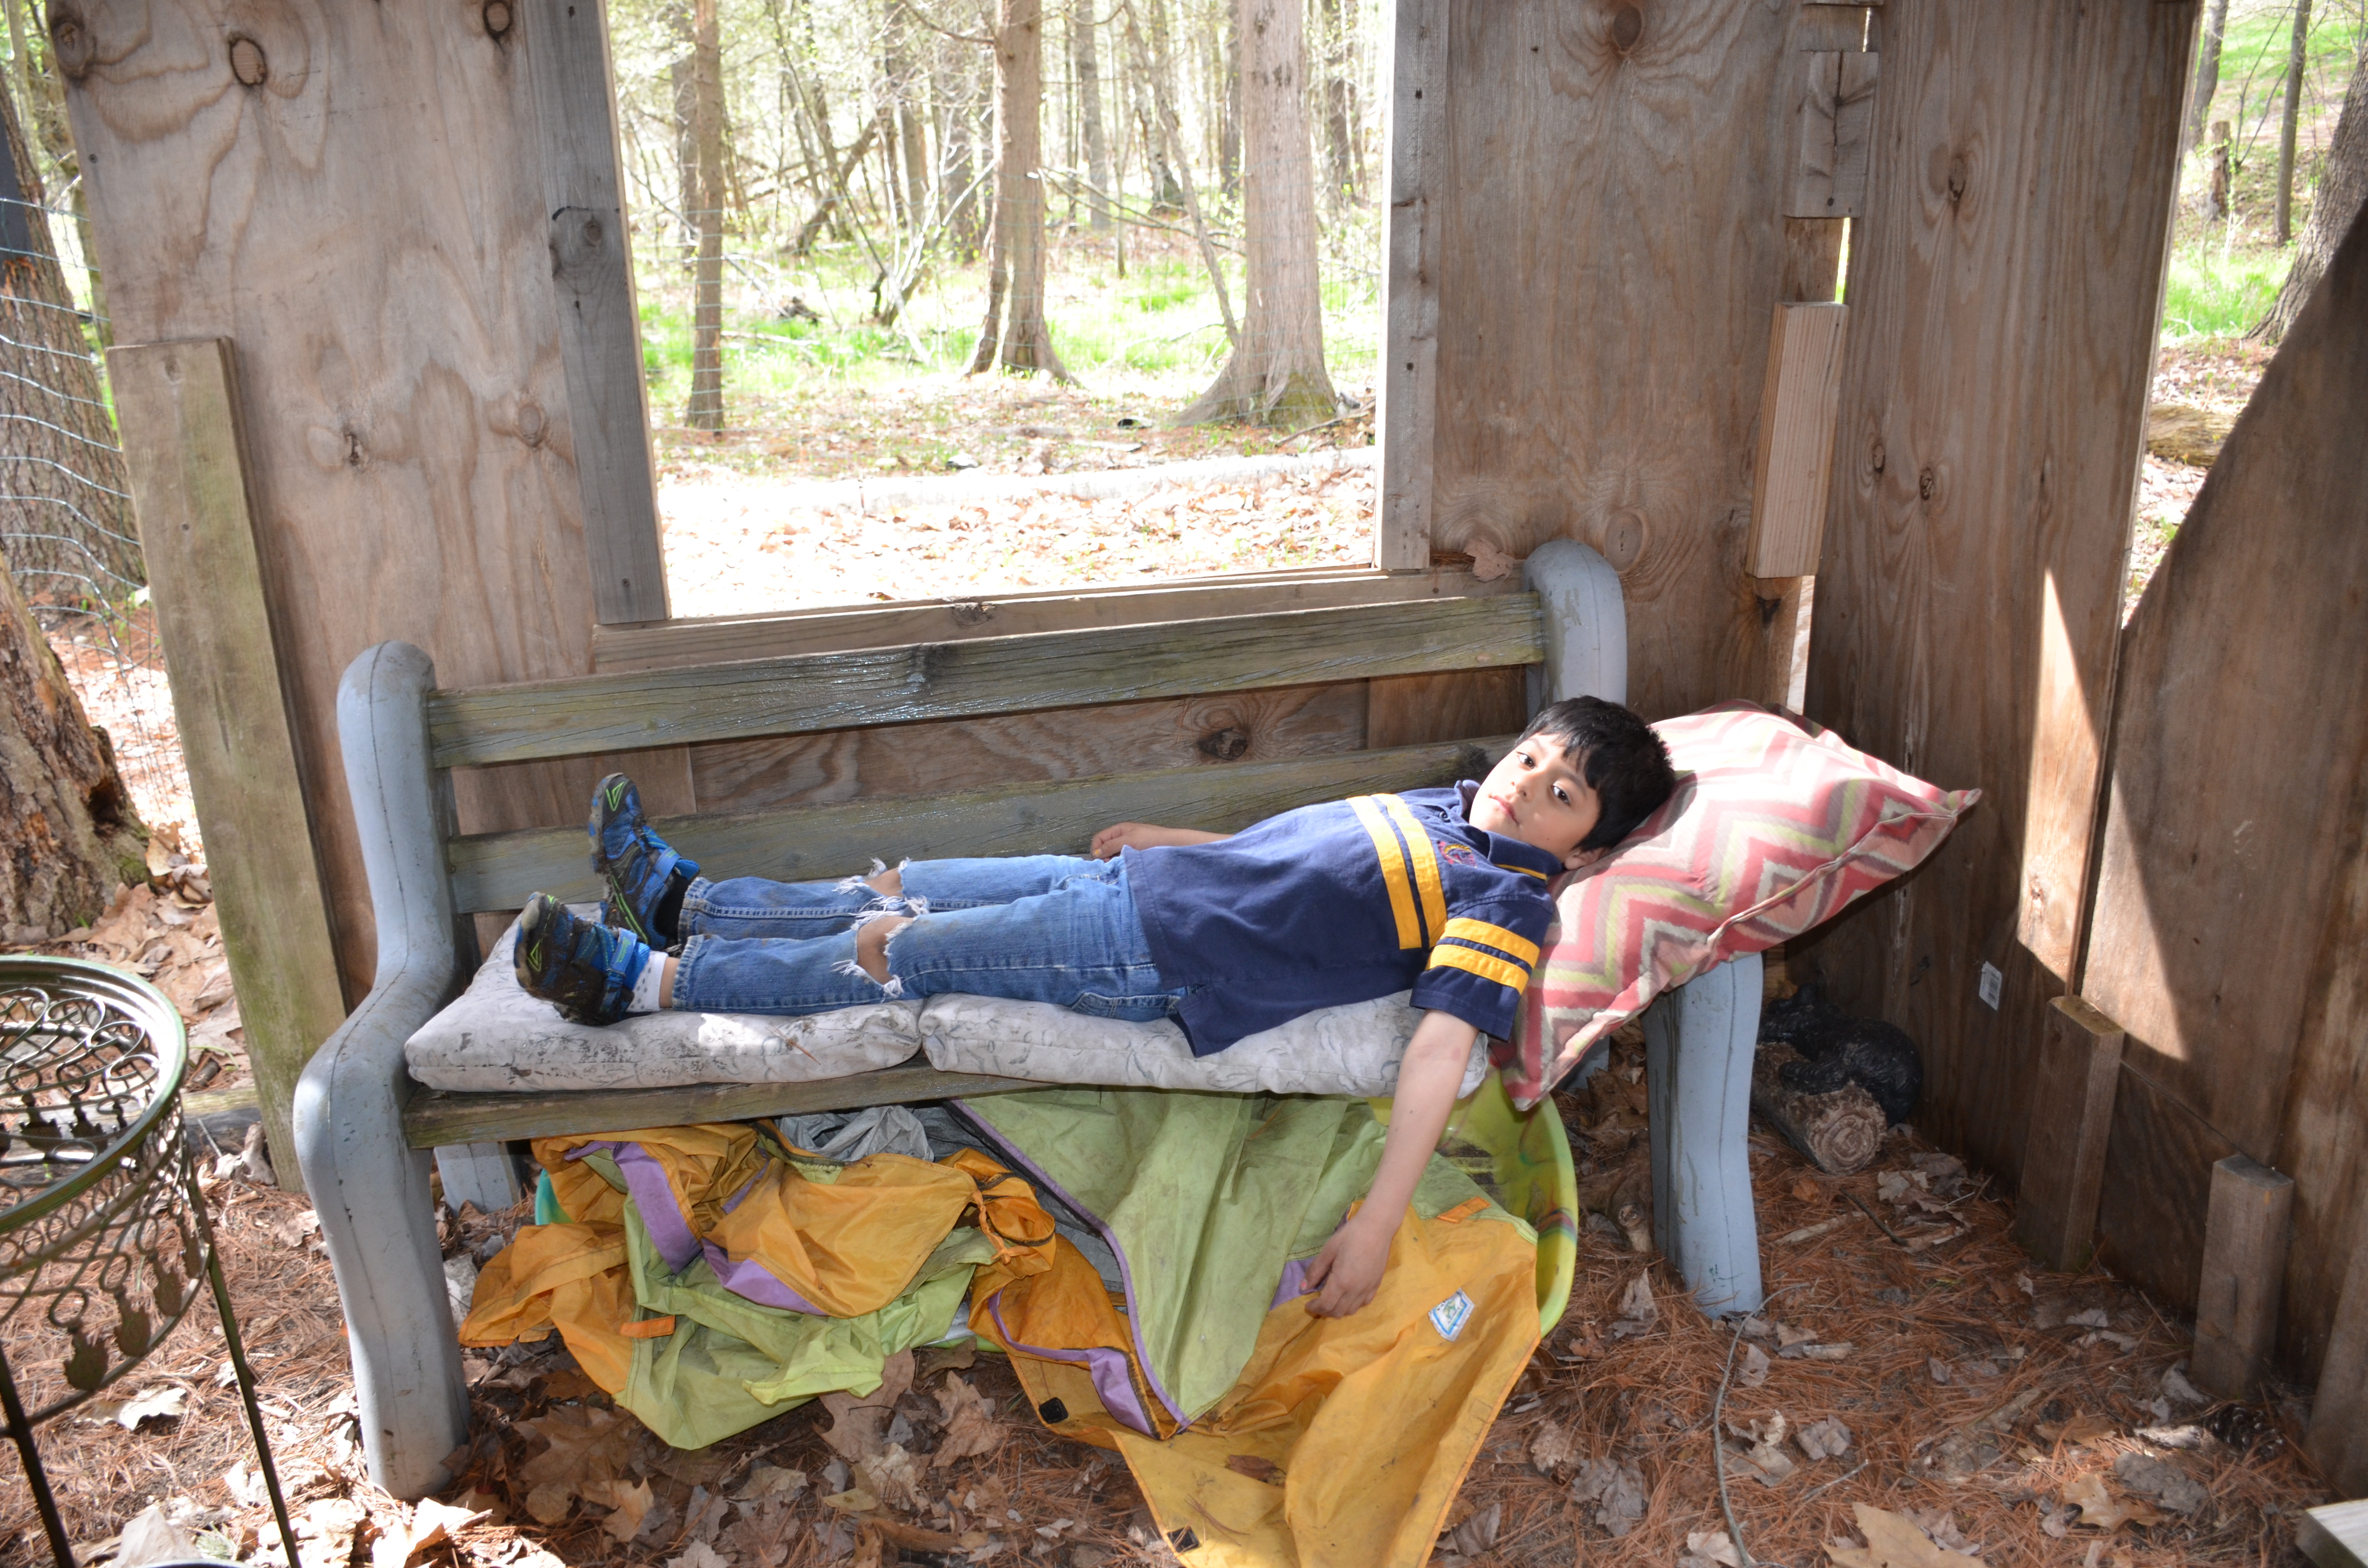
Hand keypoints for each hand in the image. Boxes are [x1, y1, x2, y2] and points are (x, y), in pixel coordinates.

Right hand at [1089, 822, 1228, 858]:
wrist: (1172, 845)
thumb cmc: (1151, 839)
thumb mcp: (1128, 840)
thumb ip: (1111, 846)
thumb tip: (1096, 854)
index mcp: (1119, 830)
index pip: (1099, 839)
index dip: (1097, 850)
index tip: (1102, 861)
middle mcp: (1122, 838)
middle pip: (1105, 848)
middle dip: (1105, 857)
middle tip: (1111, 867)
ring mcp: (1129, 847)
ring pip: (1114, 856)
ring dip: (1113, 862)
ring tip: (1119, 869)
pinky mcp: (1136, 856)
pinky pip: (1123, 861)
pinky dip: (1122, 865)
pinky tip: (1126, 870)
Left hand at [1303, 1214, 1392, 1317]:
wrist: (1377, 1228)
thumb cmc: (1350, 1236)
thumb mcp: (1328, 1250)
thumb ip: (1315, 1270)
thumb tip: (1303, 1287)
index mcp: (1342, 1281)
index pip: (1326, 1305)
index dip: (1315, 1308)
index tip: (1308, 1304)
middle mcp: (1355, 1290)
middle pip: (1338, 1312)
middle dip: (1324, 1311)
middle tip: (1317, 1304)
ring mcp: (1368, 1289)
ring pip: (1351, 1311)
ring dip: (1338, 1310)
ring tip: (1331, 1301)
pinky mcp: (1376, 1285)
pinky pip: (1364, 1303)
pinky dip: (1353, 1305)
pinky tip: (1347, 1296)